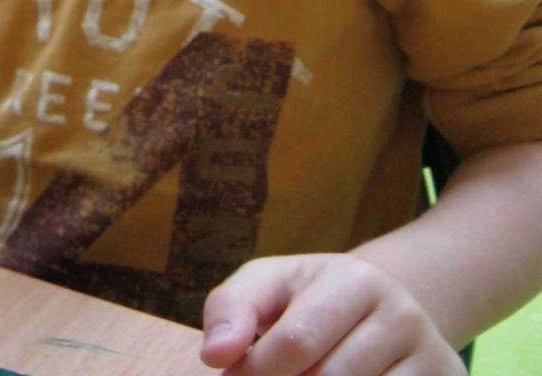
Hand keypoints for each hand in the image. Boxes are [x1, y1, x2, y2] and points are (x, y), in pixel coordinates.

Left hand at [200, 253, 466, 374]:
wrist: (387, 310)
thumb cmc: (312, 299)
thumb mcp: (271, 285)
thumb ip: (232, 308)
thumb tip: (214, 354)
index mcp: (357, 279)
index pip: (296, 342)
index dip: (255, 371)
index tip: (237, 375)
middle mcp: (403, 316)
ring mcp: (432, 358)